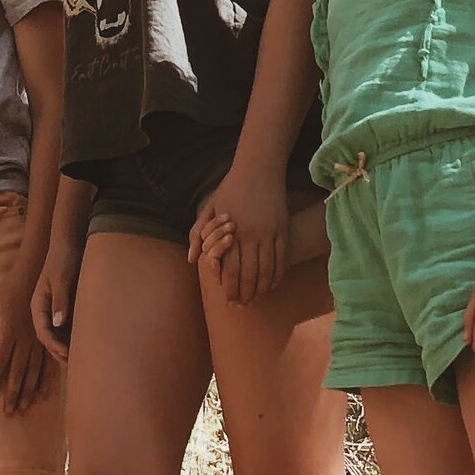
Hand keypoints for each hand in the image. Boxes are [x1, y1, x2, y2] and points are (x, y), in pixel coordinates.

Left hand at [0, 286, 55, 414]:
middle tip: (8, 412)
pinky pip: (48, 363)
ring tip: (24, 408)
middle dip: (12, 393)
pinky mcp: (49, 338)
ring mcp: (40, 340)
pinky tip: (44, 393)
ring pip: (34, 371)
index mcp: (9, 332)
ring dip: (28, 391)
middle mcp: (25, 340)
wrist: (37, 273)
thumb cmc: (11, 288)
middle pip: (17, 372)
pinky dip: (45, 379)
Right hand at [31, 232, 81, 357]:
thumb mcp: (61, 279)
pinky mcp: (66, 309)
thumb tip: (58, 322)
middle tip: (76, 361)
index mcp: (38, 305)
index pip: (42, 332)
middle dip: (60, 351)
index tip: (67, 353)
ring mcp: (55, 311)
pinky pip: (68, 328)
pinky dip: (75, 337)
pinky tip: (88, 344)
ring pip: (59, 335)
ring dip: (68, 347)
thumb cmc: (64, 260)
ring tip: (84, 358)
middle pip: (49, 338)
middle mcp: (44, 311)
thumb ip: (60, 300)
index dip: (54, 345)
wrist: (71, 245)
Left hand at [191, 157, 287, 301]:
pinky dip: (277, 276)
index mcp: (230, 232)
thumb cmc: (231, 188)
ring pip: (266, 271)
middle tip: (242, 306)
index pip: (230, 269)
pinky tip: (272, 284)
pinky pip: (281, 260)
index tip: (228, 301)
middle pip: (248, 274)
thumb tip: (192, 259)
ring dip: (261, 289)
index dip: (230, 288)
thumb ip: (198, 233)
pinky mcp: (282, 230)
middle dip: (245, 294)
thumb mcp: (210, 207)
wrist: (259, 168)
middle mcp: (250, 235)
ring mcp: (269, 233)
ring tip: (256, 299)